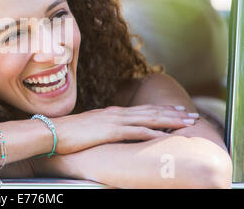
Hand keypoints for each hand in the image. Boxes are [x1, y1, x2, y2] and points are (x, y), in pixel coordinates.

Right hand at [51, 104, 198, 154]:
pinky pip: (136, 132)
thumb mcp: (90, 127)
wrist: (53, 131)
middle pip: (150, 111)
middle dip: (173, 113)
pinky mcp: (110, 131)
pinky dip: (153, 133)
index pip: (142, 109)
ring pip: (149, 118)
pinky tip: (165, 135)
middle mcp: (116, 113)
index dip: (161, 109)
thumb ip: (103, 127)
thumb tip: (111, 130)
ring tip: (187, 122)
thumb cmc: (68, 132)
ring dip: (170, 120)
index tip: (176, 110)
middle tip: (191, 114)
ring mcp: (114, 121)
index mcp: (112, 113)